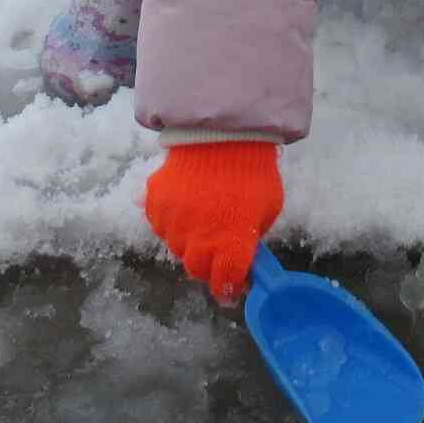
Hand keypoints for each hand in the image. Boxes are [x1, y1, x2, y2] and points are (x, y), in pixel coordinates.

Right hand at [143, 141, 282, 303]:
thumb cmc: (253, 172)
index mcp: (230, 245)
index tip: (230, 289)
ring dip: (188, 243)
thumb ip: (251, 236)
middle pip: (197, 270)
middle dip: (207, 267)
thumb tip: (243, 253)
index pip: (225, 283)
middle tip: (216, 252)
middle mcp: (197, 241)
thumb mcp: (267, 209)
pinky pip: (161, 224)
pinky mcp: (155, 204)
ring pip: (176, 247)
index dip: (228, 289)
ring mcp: (173, 222)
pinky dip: (171, 221)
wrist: (223, 133)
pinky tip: (185, 205)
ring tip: (201, 221)